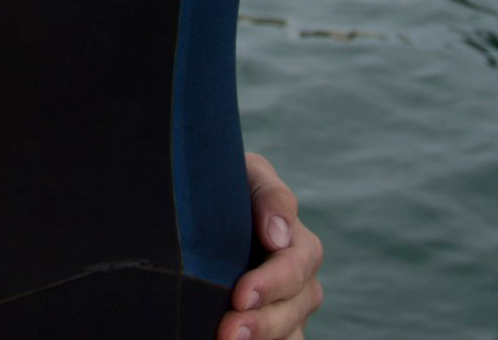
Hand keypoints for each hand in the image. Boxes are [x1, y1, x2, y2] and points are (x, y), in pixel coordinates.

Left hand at [223, 151, 325, 339]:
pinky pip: (283, 339)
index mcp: (295, 239)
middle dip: (264, 322)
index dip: (272, 282)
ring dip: (264, 338)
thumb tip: (279, 235)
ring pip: (291, 330)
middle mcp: (299, 276)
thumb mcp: (245, 174)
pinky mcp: (274, 326)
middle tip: (229, 332)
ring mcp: (288, 306)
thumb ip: (269, 195)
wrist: (199, 207)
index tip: (241, 296)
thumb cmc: (221, 184)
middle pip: (296, 305)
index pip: (296, 262)